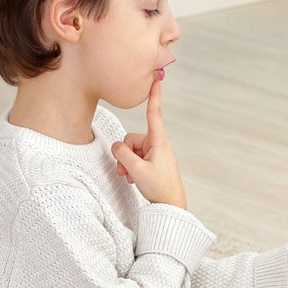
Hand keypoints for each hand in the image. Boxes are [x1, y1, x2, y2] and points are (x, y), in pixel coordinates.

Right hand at [111, 78, 187, 209]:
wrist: (170, 207)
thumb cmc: (160, 188)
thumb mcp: (137, 170)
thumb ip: (123, 154)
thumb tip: (117, 146)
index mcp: (159, 142)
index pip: (154, 114)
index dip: (153, 97)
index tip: (156, 80)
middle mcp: (157, 145)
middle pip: (131, 139)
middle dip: (125, 154)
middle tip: (127, 171)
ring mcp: (155, 154)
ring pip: (131, 150)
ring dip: (127, 163)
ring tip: (131, 177)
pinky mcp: (152, 162)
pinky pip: (135, 159)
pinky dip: (131, 168)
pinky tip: (133, 179)